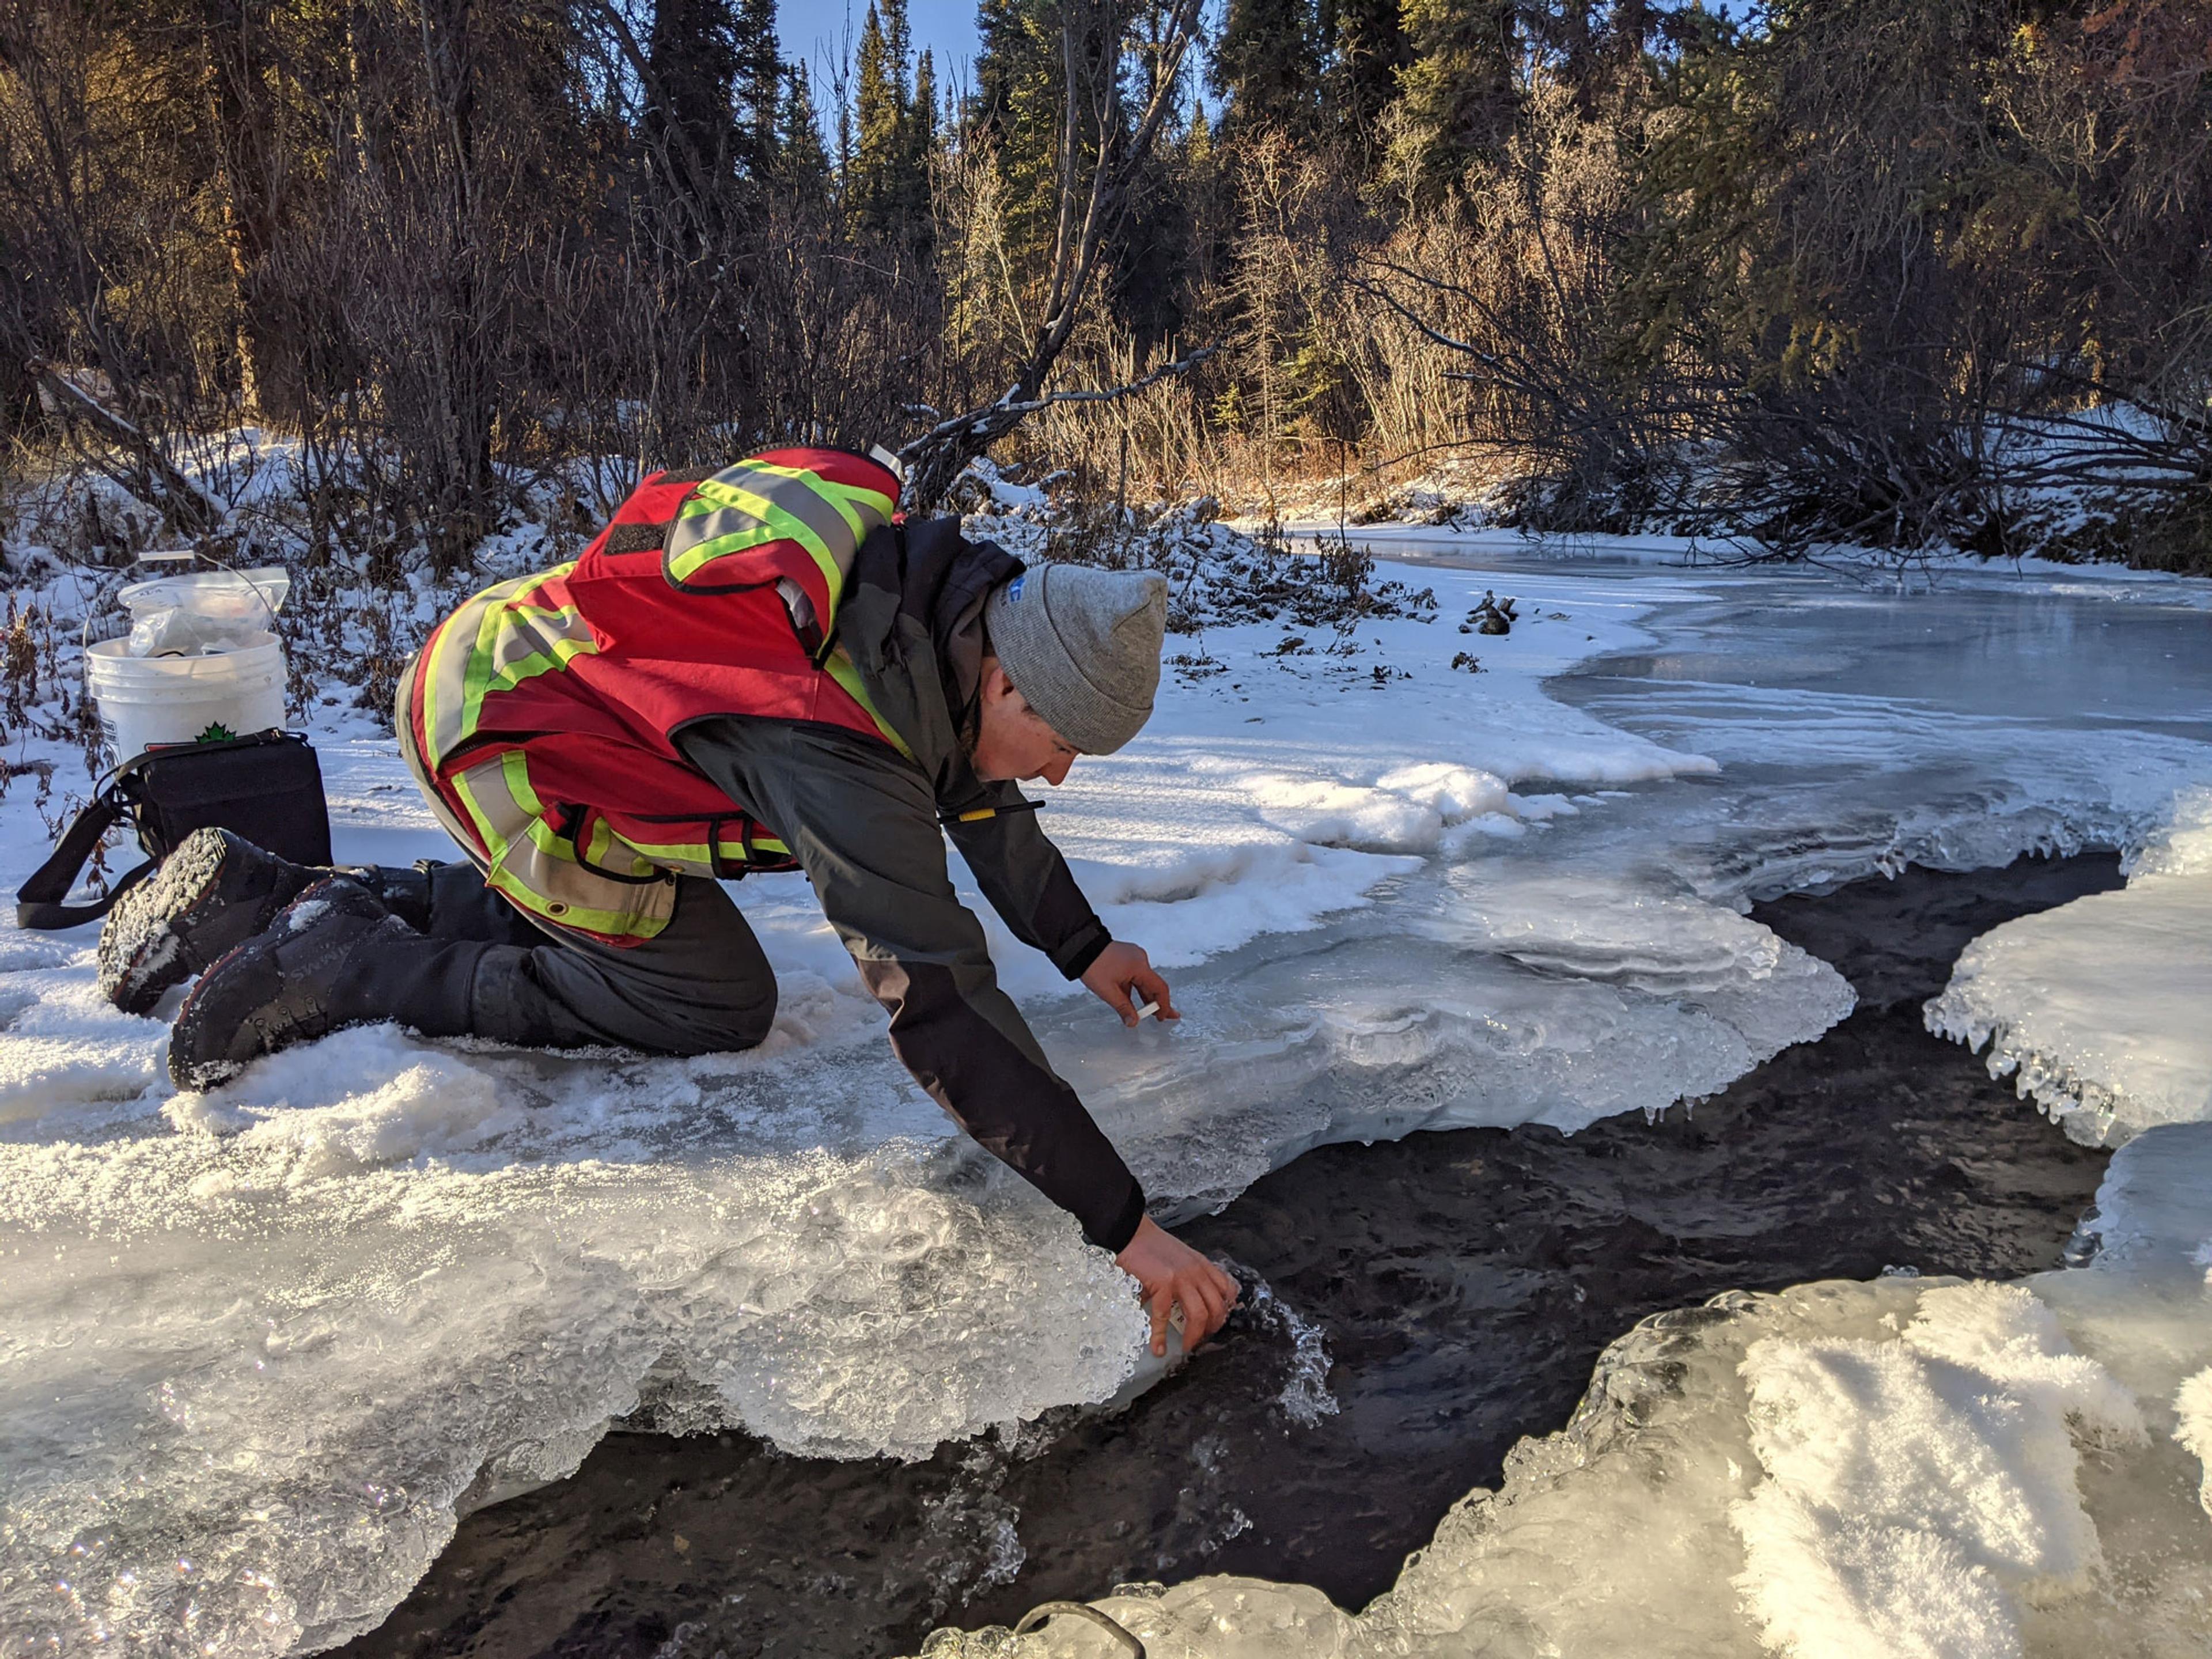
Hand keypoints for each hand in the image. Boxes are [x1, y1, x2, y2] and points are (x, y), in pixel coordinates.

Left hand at [1081, 940, 1177, 1027]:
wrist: (1080, 947)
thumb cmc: (1093, 964)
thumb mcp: (1108, 991)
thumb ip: (1123, 1007)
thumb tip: (1133, 1021)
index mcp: (1139, 966)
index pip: (1160, 988)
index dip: (1163, 1004)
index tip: (1162, 1016)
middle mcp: (1140, 959)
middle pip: (1153, 984)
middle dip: (1156, 1002)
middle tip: (1160, 1016)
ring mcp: (1133, 957)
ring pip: (1143, 980)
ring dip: (1144, 996)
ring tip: (1145, 1012)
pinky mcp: (1126, 957)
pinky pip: (1135, 975)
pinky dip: (1135, 987)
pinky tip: (1130, 999)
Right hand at [1114, 1215, 1238, 1356]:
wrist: (1131, 1232)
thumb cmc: (1150, 1246)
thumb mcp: (1179, 1257)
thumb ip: (1188, 1274)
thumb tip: (1184, 1300)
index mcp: (1201, 1265)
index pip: (1227, 1289)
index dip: (1225, 1309)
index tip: (1216, 1322)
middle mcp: (1197, 1272)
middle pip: (1217, 1306)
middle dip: (1212, 1328)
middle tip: (1201, 1339)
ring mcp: (1182, 1278)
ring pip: (1200, 1314)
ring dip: (1195, 1336)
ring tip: (1187, 1346)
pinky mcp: (1163, 1283)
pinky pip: (1164, 1315)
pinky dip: (1160, 1336)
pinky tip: (1157, 1347)